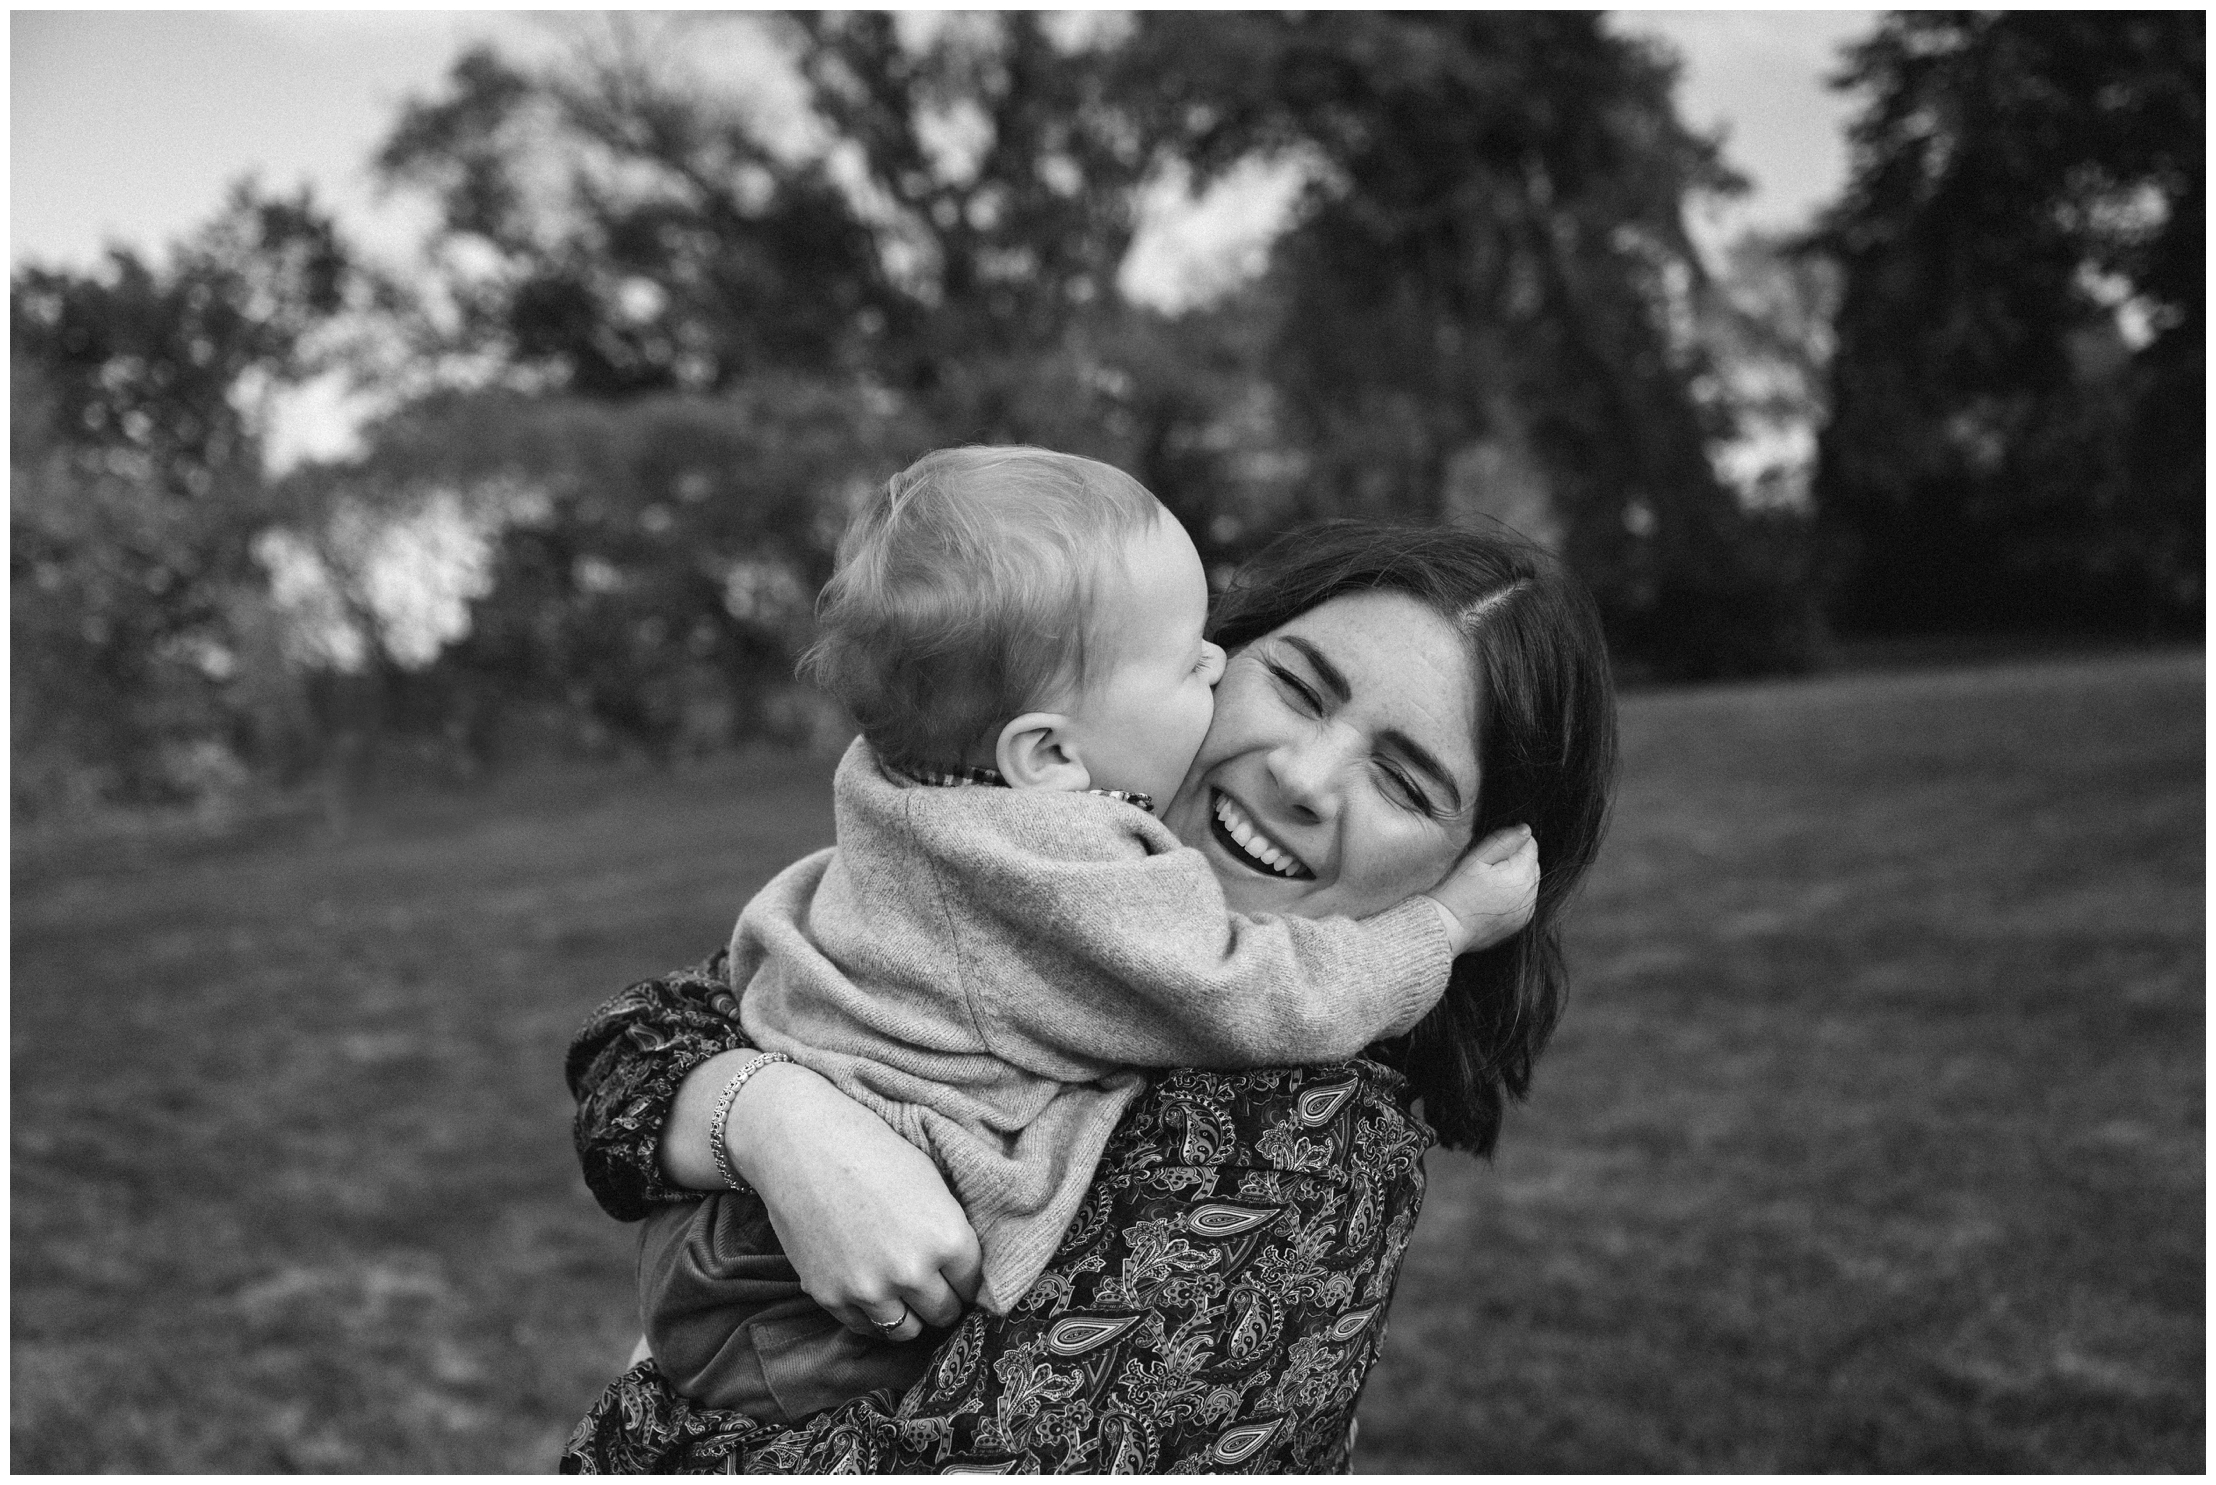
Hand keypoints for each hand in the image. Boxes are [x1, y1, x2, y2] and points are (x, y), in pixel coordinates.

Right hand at [720, 1061, 982, 1342]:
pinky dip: (872, 1317)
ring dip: (910, 1315)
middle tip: (934, 1285)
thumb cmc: (872, 1149)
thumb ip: (951, 1232)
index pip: (974, 1283)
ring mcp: (869, 1290)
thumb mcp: (932, 1183)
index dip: (966, 1277)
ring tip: (904, 1295)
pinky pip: (865, 1328)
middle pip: (945, 1312)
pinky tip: (873, 1293)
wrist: (802, 1144)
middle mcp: (912, 1271)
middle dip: (943, 1299)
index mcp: (947, 1238)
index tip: (957, 1274)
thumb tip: (964, 1270)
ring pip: (907, 1331)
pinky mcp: (831, 1297)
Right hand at [1420, 823, 1538, 954]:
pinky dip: (1512, 896)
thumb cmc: (1458, 891)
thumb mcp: (1476, 859)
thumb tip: (1526, 829)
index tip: (1490, 855)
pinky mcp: (1520, 923)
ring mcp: (1527, 911)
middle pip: (1532, 864)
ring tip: (1488, 886)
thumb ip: (1503, 840)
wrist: (1447, 927)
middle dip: (1515, 861)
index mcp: (1522, 875)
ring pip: (1528, 882)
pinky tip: (1492, 899)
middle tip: (1487, 870)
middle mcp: (1531, 895)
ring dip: (1514, 879)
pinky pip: (1523, 901)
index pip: (1530, 845)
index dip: (1510, 844)